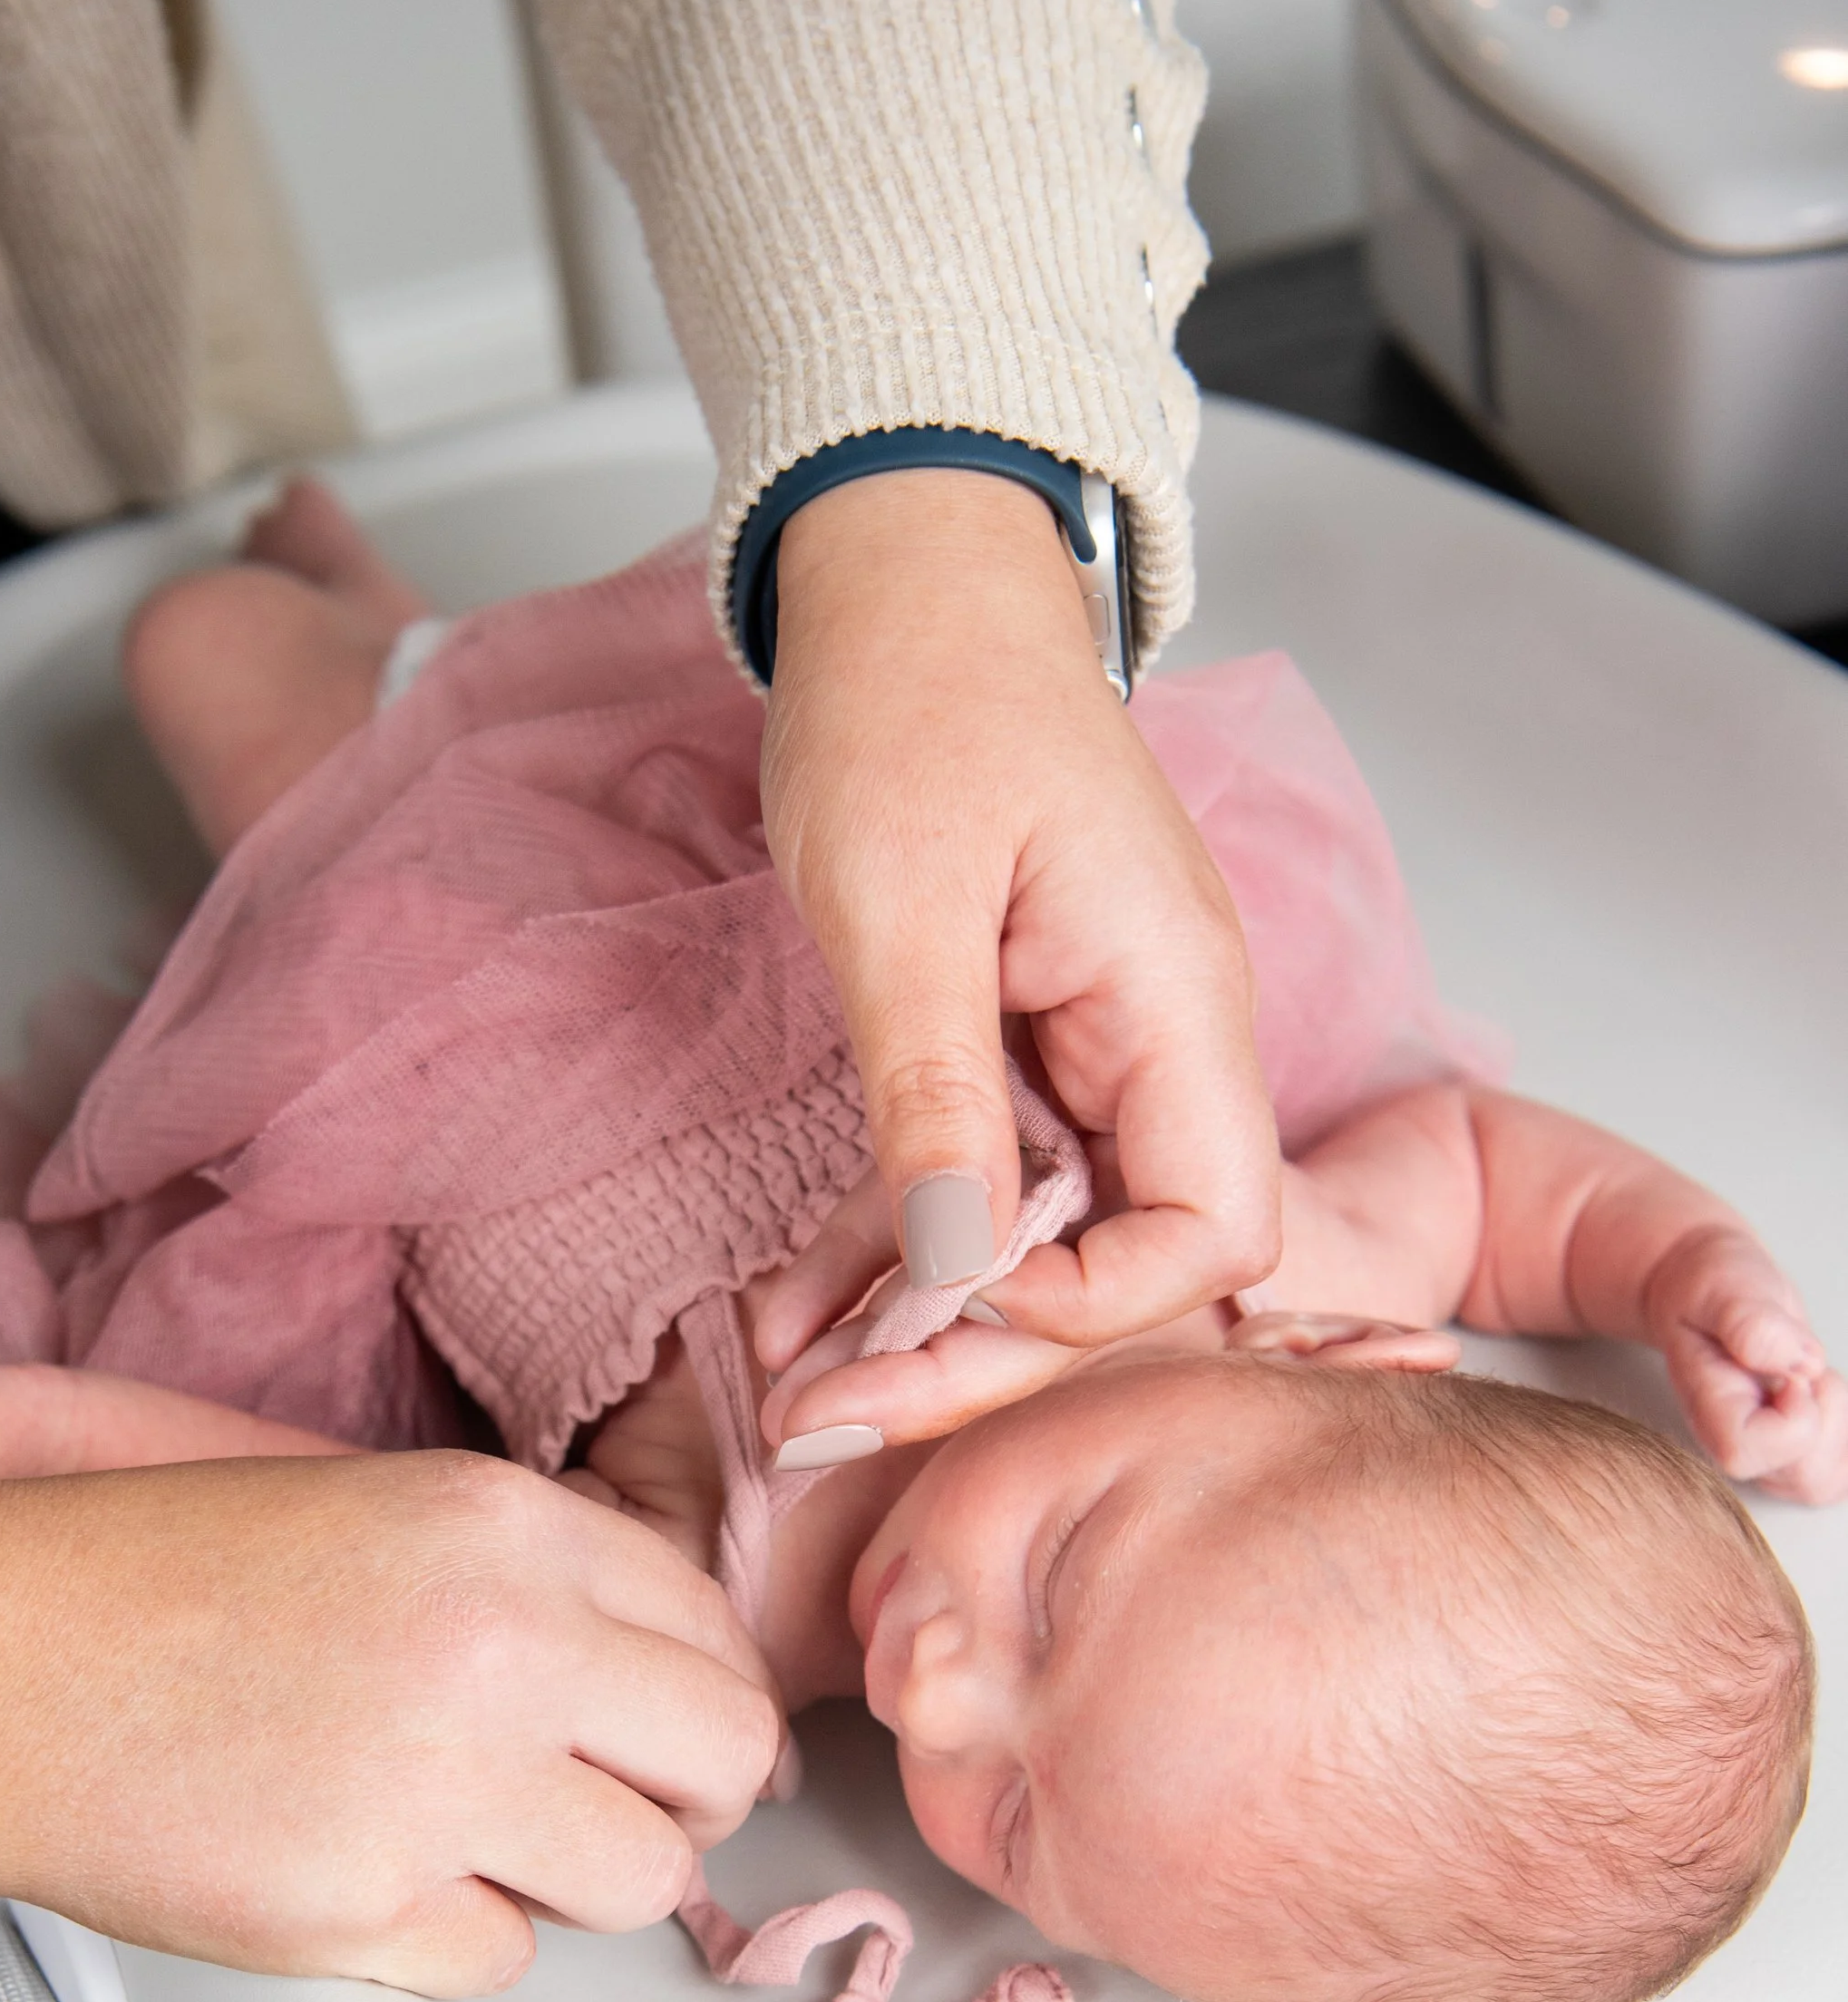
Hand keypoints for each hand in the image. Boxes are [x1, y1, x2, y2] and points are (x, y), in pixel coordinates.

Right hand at [0, 1449, 782, 1991]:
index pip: (712, 1634)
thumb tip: (648, 1665)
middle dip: (675, 1796)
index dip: (685, 1697)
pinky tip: (357, 1870)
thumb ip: (519, 1567)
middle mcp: (502, 1648)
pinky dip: (444, 1936)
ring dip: (567, 1878)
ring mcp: (440, 1786)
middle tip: (598, 1803)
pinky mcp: (363, 1908)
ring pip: (641, 1883)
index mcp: (503, 1525)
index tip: (652, 1730)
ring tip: (460, 1838)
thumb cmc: (114, 1573)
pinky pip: (502, 1960)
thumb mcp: (353, 1496)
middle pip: (723, 1763)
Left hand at [751, 466, 1279, 1450]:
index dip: (1089, 1309)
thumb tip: (959, 1269)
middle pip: (1127, 1266)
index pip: (1209, 1233)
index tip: (946, 1315)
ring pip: (1041, 1242)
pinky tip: (800, 1312)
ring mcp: (1100, 1046)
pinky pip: (982, 1184)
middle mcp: (1163, 1038)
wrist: (902, 577)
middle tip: (831, 1424)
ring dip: (922, 1325)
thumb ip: (937, 1094)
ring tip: (792, 1392)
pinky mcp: (1030, 1047)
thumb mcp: (899, 901)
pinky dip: (895, 1251)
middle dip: (982, 1357)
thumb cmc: (915, 688)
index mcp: (1176, 998)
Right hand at [1648, 1229, 1847, 1502]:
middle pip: (1806, 1479)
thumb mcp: (1723, 1288)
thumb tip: (1797, 1362)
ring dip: (1842, 1420)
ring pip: (1830, 1480)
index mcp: (1710, 1411)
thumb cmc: (1709, 1291)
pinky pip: (1845, 1471)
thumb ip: (1749, 1322)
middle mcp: (1737, 1447)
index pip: (1749, 1454)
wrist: (1708, 1293)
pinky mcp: (1798, 1454)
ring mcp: (1769, 1459)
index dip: (1794, 1417)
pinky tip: (1829, 1391)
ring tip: (1811, 1375)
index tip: (1792, 1371)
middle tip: (1804, 1365)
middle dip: (1831, 1414)